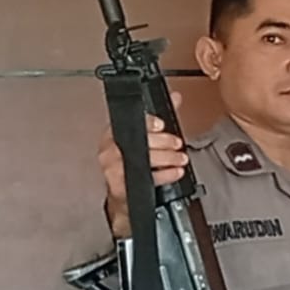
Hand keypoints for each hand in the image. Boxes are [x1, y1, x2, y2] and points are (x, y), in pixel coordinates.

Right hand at [98, 91, 187, 238]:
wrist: (123, 193)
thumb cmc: (132, 162)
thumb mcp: (144, 138)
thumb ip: (159, 118)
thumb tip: (176, 97)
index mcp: (114, 132)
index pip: (129, 122)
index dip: (148, 122)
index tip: (161, 125)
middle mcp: (108, 148)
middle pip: (139, 141)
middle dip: (164, 142)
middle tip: (178, 144)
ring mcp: (111, 167)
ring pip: (143, 159)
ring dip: (168, 158)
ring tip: (181, 159)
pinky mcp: (118, 184)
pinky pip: (145, 178)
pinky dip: (164, 175)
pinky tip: (175, 172)